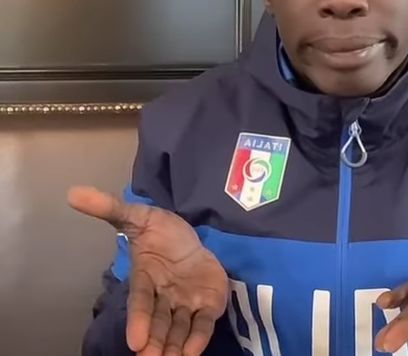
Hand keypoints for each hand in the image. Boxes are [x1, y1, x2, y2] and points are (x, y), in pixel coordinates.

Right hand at [68, 186, 228, 355]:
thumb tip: (74, 193)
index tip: (134, 343)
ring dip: (174, 347)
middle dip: (155, 343)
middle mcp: (164, 297)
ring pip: (178, 329)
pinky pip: (203, 323)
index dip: (137, 321)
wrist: (192, 235)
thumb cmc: (162, 231)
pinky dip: (199, 338)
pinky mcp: (208, 303)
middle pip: (157, 324)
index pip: (140, 302)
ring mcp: (186, 302)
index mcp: (146, 279)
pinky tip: (194, 351)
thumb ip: (110, 209)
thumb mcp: (138, 216)